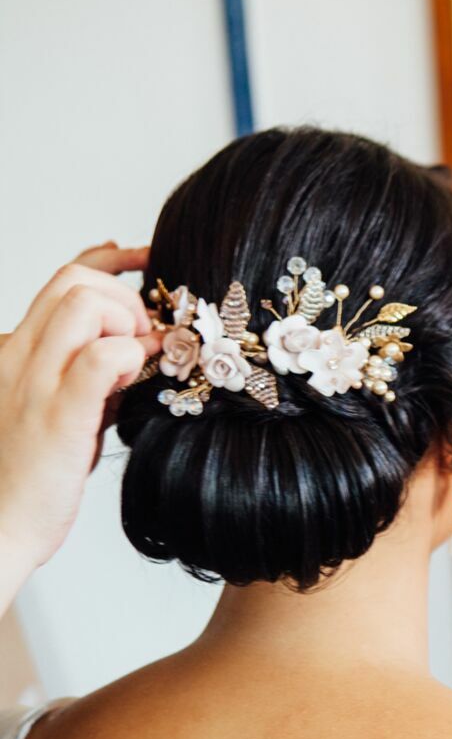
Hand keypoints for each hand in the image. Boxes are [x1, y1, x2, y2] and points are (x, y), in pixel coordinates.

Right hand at [0, 243, 156, 585]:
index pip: (62, 279)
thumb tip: (137, 352)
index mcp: (17, 352)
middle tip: (146, 339)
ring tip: (140, 362)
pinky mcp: (58, 416)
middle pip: (74, 281)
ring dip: (128, 322)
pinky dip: (128, 357)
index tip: (145, 262)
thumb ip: (91, 378)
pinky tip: (136, 378)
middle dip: (125, 297)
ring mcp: (34, 384)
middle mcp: (17, 357)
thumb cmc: (32, 478)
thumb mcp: (62, 411)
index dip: (111, 260)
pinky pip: (97, 359)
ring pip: (83, 304)